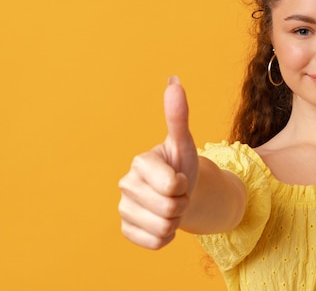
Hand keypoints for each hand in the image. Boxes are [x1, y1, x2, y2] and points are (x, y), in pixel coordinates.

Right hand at [118, 76, 198, 248]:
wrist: (181, 192)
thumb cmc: (182, 165)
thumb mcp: (184, 143)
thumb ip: (178, 115)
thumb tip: (174, 80)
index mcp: (139, 163)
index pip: (172, 186)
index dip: (184, 185)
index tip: (180, 177)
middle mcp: (125, 184)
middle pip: (168, 209)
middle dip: (181, 204)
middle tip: (178, 193)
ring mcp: (123, 209)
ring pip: (163, 228)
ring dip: (176, 221)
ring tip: (171, 205)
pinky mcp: (126, 230)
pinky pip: (155, 242)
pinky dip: (167, 237)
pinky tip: (163, 221)